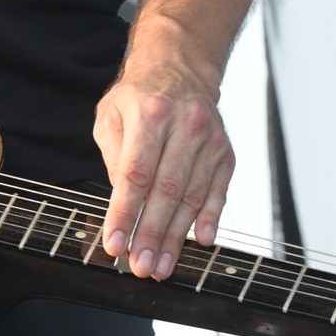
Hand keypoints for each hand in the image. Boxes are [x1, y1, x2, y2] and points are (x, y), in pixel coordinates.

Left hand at [92, 65, 233, 279]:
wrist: (181, 70)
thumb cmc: (139, 98)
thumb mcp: (111, 115)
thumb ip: (113, 156)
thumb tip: (121, 202)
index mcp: (150, 114)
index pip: (135, 173)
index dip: (124, 212)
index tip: (115, 244)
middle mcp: (184, 125)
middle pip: (166, 190)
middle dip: (152, 234)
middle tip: (141, 265)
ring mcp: (209, 140)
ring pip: (192, 197)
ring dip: (177, 237)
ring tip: (162, 265)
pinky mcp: (225, 153)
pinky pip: (218, 192)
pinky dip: (210, 219)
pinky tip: (200, 243)